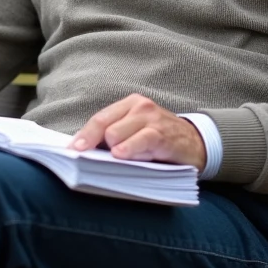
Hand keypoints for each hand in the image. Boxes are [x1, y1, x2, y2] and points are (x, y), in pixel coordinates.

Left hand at [68, 93, 206, 170]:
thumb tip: (85, 150)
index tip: (71, 151)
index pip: (100, 118)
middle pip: (104, 126)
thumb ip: (115, 136)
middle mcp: (140, 107)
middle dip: (95, 145)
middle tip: (88, 161)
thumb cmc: (159, 140)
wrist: (196, 143)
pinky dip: (128, 149)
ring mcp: (151, 118)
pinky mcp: (162, 133)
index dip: (83, 135)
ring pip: (116, 134)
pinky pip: (139, 141)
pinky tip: (120, 156)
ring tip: (113, 162)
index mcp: (129, 105)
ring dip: (111, 150)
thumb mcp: (136, 133)